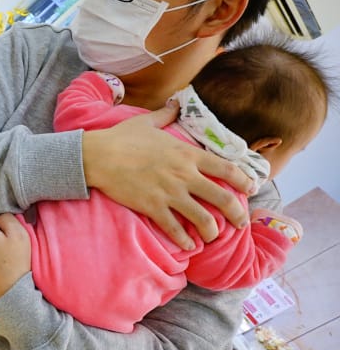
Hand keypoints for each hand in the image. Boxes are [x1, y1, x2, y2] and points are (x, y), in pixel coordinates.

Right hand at [82, 100, 250, 249]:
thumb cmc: (121, 138)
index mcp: (187, 154)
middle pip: (222, 198)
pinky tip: (189, 246)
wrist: (98, 156)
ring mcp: (169, 193)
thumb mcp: (146, 122)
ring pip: (203, 219)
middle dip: (237, 214)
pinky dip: (185, 240)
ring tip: (212, 237)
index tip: (251, 189)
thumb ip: (166, 114)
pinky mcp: (153, 207)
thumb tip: (175, 104)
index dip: (243, 180)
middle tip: (241, 222)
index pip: (226, 169)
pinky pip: (175, 229)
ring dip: (212, 232)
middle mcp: (184, 175)